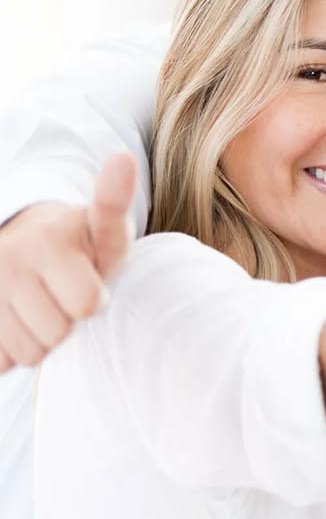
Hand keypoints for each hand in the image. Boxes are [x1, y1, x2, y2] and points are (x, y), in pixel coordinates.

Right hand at [0, 153, 136, 371]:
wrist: (27, 248)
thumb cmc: (79, 246)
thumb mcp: (104, 230)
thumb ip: (114, 202)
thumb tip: (122, 158)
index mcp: (46, 241)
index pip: (86, 304)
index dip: (93, 301)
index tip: (87, 281)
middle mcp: (7, 261)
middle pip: (56, 333)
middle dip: (67, 323)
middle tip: (62, 297)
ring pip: (27, 351)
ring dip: (40, 340)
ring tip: (42, 308)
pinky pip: (1, 360)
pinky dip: (12, 350)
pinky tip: (17, 321)